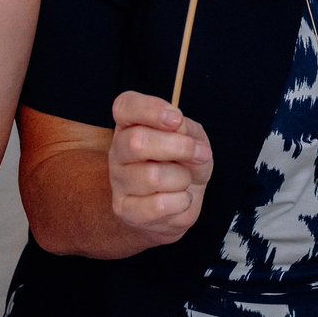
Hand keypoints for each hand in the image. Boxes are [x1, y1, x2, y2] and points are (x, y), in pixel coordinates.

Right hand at [109, 91, 211, 244]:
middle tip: (199, 153)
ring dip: (182, 178)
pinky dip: (180, 201)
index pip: (125, 107)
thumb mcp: (193, 139)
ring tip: (184, 180)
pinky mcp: (125, 210)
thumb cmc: (184, 164)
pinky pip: (158, 205)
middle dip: (179, 147)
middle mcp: (118, 150)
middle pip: (137, 141)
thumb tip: (177, 126)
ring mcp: (118, 181)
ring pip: (152, 176)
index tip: (176, 118)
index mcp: (131, 125)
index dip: (150, 109)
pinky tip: (180, 199)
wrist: (180, 203)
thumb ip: (186, 129)